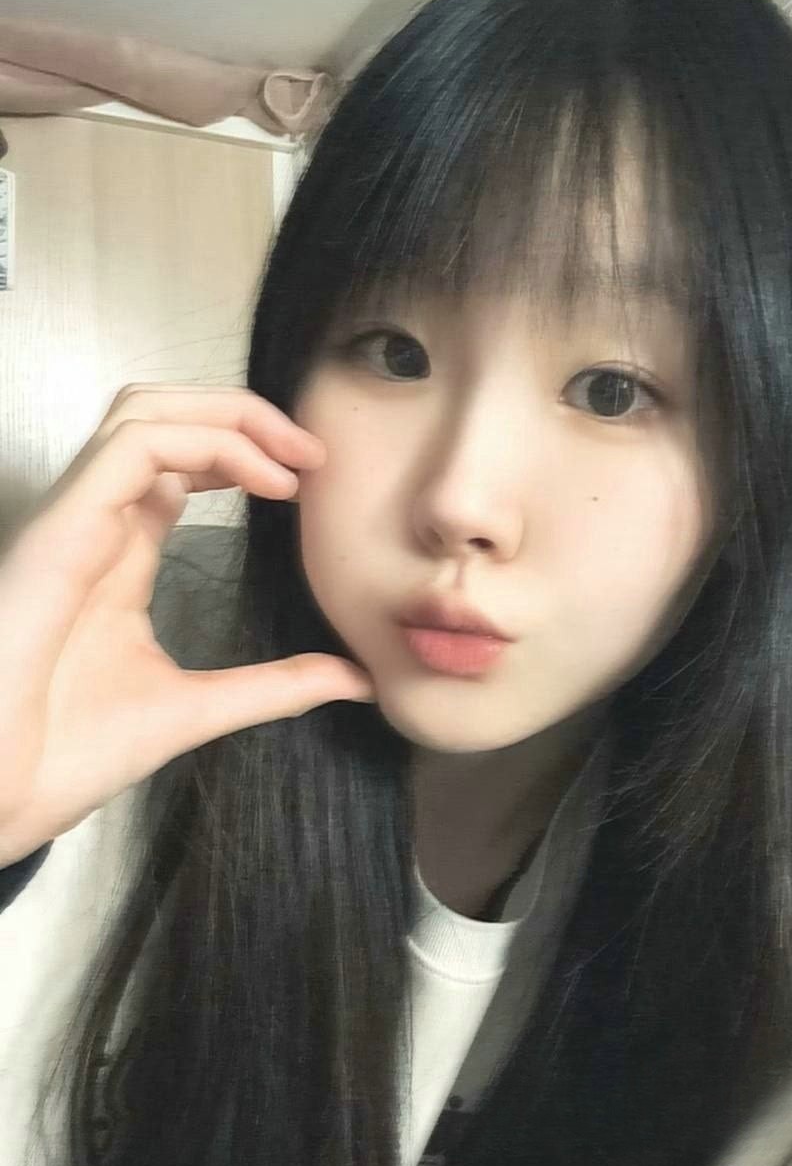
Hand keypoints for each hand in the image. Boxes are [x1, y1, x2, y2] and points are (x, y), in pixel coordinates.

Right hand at [0, 383, 374, 865]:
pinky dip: (206, 443)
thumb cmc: (65, 755)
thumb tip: (356, 681)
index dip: (247, 449)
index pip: (180, 460)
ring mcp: (75, 519)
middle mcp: (96, 522)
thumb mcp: (199, 708)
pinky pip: (132, 445)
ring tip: (295, 457)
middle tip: (312, 454)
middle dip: (244, 414)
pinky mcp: (61, 528)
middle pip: (164, 415)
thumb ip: (277, 686)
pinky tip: (263, 481)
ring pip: (145, 411)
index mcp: (120, 551)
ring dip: (230, 417)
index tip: (310, 479)